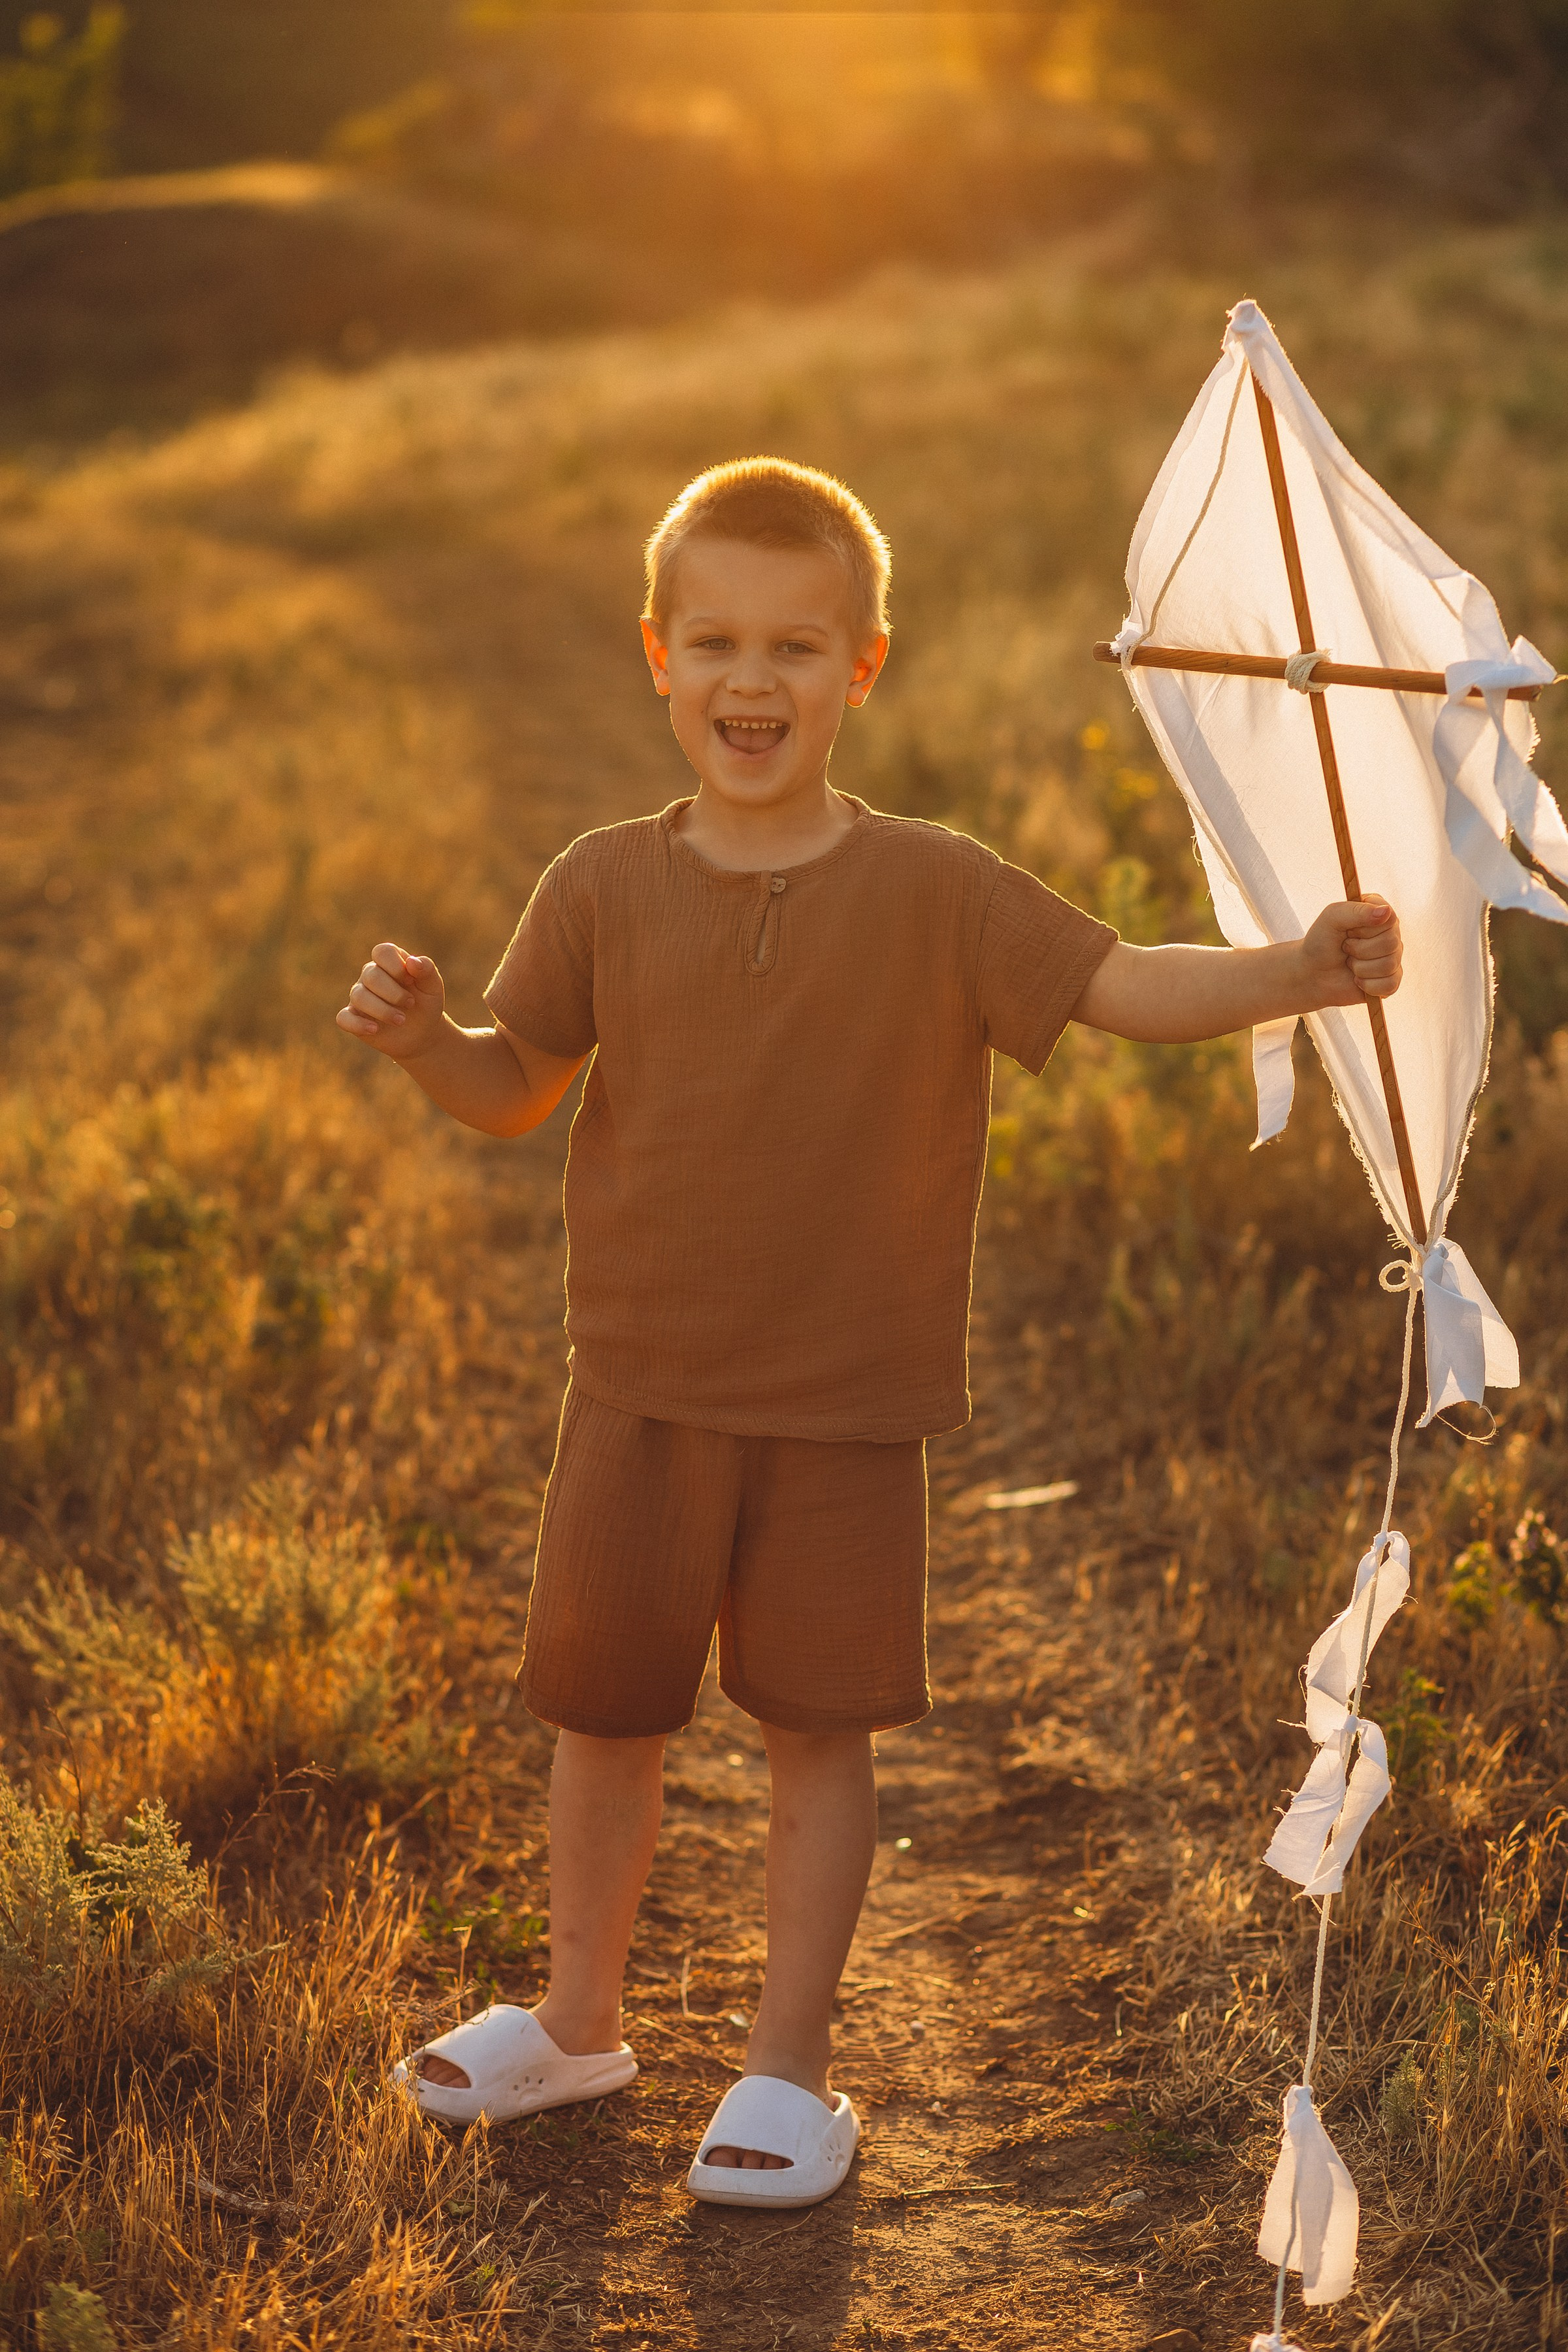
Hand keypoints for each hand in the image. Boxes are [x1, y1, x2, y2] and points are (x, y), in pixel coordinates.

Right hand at [336, 942, 446, 1059]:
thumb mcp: (432, 986)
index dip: (396, 966)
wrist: (422, 1032)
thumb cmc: (426, 1003)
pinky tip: (374, 1029)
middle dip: (394, 992)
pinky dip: (357, 1024)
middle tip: (411, 1003)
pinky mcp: (354, 1018)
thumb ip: (427, 970)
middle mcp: (370, 976)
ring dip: (383, 1010)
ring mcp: (360, 996)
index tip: (411, 981)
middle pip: (371, 975)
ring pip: (359, 996)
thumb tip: (412, 962)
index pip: (382, 952)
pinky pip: (344, 1018)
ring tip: (401, 1021)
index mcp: (388, 962)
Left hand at [1298, 895, 1402, 1006]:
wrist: (1311, 975)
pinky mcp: (1391, 979)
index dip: (1364, 929)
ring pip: (1389, 964)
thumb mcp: (1331, 918)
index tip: (1347, 930)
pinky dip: (1367, 985)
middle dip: (1360, 950)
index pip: (1389, 918)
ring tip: (1349, 963)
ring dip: (1361, 968)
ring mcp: (1393, 956)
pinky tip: (1357, 980)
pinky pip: (1390, 984)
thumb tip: (1386, 912)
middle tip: (1345, 948)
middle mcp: (1390, 932)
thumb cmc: (1320, 943)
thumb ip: (1356, 910)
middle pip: (1391, 942)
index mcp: (1378, 911)